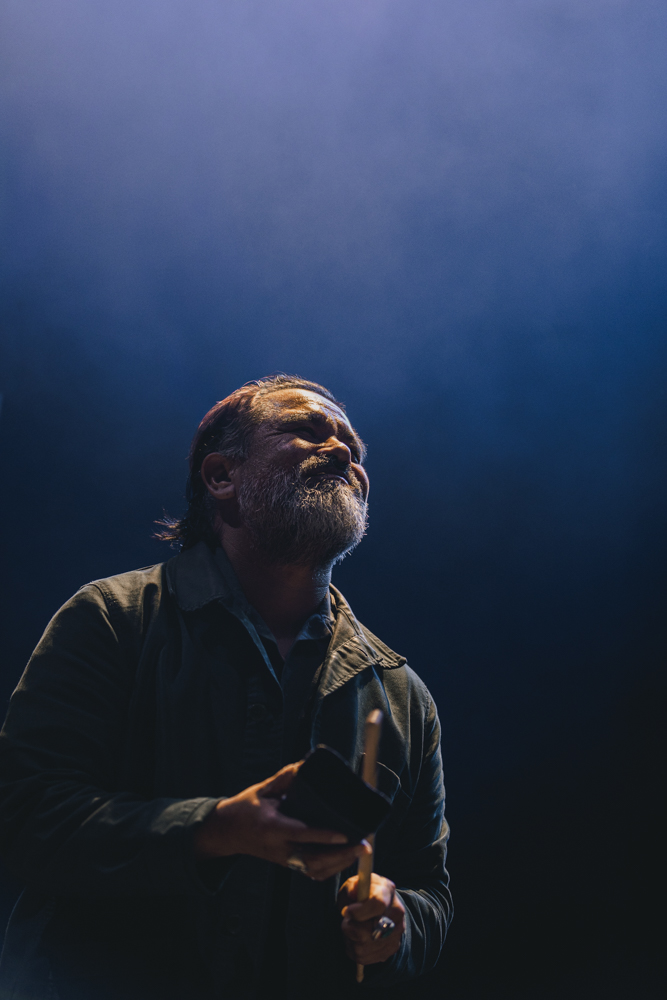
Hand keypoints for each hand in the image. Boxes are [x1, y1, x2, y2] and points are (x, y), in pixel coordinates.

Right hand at [193, 762, 370, 880]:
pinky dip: (331, 869)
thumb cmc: (246, 807)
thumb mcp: (262, 789)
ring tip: (360, 850)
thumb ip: (285, 778)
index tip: (345, 835)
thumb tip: (305, 765)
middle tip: (363, 844)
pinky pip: (312, 873)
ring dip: (340, 863)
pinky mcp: (287, 864)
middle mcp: (279, 848)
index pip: (301, 833)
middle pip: (314, 859)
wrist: (228, 831)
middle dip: (341, 855)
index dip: (323, 836)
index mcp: (272, 827)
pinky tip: (346, 858)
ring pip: (315, 870)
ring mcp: (284, 860)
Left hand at [338, 873, 405, 964]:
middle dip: (351, 927)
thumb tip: (352, 893)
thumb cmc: (362, 893)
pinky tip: (356, 938)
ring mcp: (396, 934)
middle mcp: (397, 914)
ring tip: (352, 928)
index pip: (378, 905)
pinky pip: (364, 957)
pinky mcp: (391, 949)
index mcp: (387, 891)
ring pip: (363, 947)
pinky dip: (354, 949)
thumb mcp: (355, 883)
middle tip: (348, 920)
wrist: (379, 906)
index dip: (359, 911)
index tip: (346, 911)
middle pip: (369, 931)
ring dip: (350, 939)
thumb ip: (352, 887)